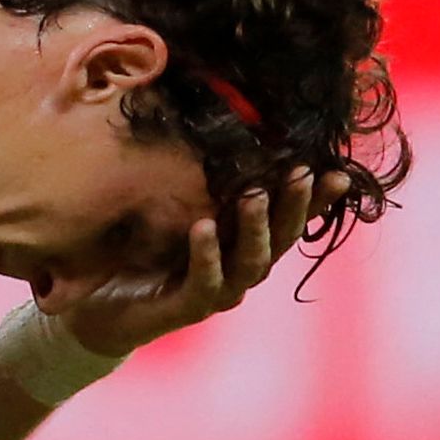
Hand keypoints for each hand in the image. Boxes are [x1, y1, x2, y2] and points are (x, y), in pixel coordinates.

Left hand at [50, 167, 334, 358]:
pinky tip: (204, 227)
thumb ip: (203, 184)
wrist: (102, 307)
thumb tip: (223, 131)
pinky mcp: (187, 308)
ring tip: (255, 194)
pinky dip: (207, 255)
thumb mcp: (176, 209)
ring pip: (251, 261)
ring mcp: (218, 291)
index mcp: (246, 244)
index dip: (317, 200)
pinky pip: (204, 282)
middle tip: (302, 171)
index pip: (290, 219)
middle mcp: (241, 269)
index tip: (338, 172)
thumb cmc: (144, 252)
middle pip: (281, 238)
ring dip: (255, 226)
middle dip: (295, 205)